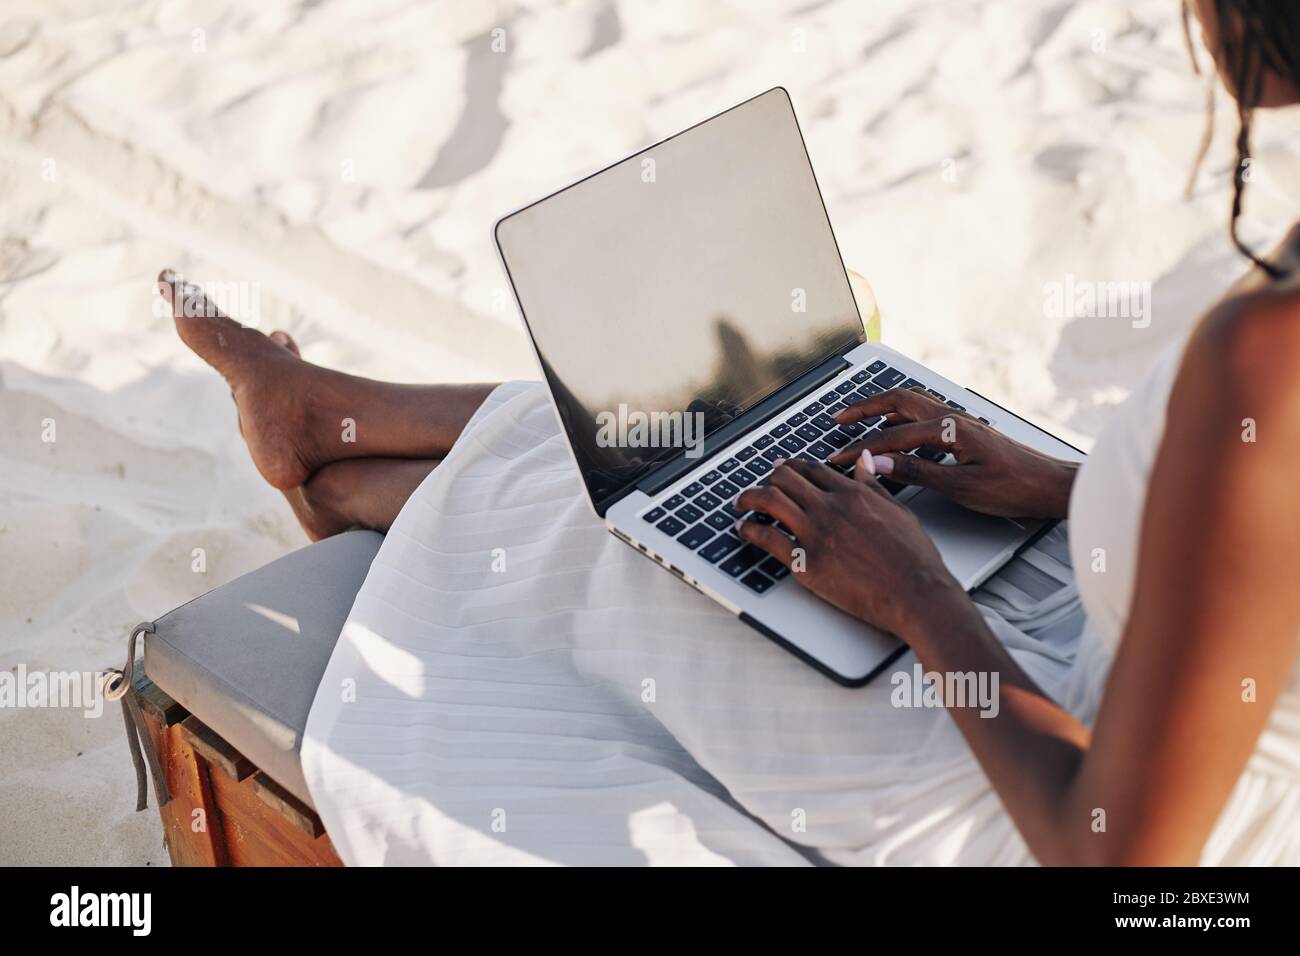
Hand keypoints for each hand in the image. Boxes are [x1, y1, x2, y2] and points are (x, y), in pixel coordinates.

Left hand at [734, 459, 968, 637]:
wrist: (916, 592)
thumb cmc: (914, 558)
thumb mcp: (898, 510)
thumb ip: (875, 484)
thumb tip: (865, 460)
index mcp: (853, 494)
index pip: (812, 469)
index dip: (794, 466)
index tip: (785, 469)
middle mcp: (830, 508)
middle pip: (785, 479)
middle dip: (769, 477)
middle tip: (762, 482)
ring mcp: (815, 534)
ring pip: (769, 501)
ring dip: (750, 497)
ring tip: (742, 502)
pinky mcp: (805, 562)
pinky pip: (767, 538)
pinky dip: (749, 530)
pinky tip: (743, 529)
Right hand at [829, 388, 1077, 519]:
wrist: (1052, 485)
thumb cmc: (1016, 488)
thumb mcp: (963, 487)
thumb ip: (919, 472)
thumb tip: (883, 463)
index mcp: (950, 429)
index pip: (893, 437)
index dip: (862, 448)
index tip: (838, 458)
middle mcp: (953, 418)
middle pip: (899, 400)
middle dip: (865, 407)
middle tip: (839, 417)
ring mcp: (960, 422)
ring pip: (912, 404)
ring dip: (883, 408)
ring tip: (859, 418)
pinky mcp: (966, 431)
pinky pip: (925, 416)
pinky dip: (902, 418)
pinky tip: (896, 432)